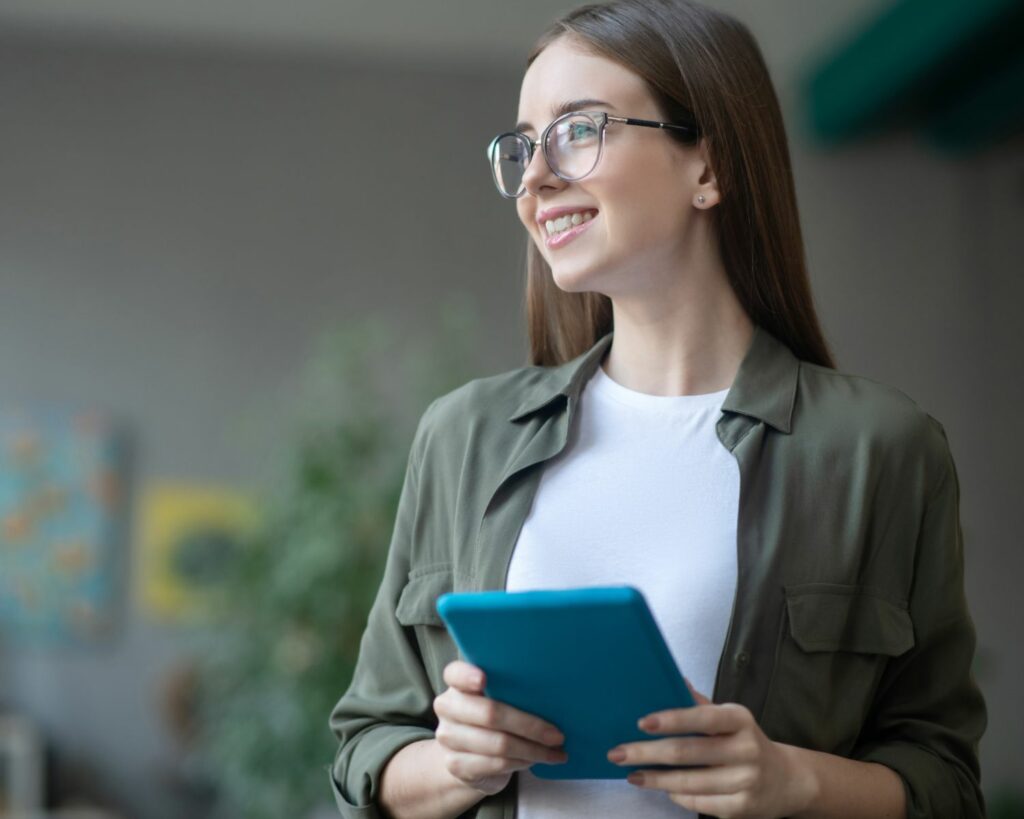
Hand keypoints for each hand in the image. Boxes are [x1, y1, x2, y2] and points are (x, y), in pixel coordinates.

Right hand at [433, 660, 567, 795]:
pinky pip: (497, 764)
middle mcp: (447, 707)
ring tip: (555, 751)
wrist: (465, 755)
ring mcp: (448, 737)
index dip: (468, 675)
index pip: (455, 673)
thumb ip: (509, 688)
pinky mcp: (456, 765)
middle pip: (490, 713)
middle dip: (530, 725)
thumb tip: (553, 691)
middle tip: (557, 734)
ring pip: (499, 743)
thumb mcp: (496, 696)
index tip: (484, 679)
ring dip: (533, 750)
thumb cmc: (490, 717)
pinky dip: (522, 762)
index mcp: (456, 683)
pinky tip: (536, 759)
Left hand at [606, 679, 814, 817]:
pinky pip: (699, 803)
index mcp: (739, 719)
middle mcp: (745, 749)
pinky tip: (662, 790)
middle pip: (687, 752)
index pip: (702, 718)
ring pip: (690, 782)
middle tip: (617, 753)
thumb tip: (671, 679)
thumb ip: (700, 704)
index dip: (671, 720)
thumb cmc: (743, 741)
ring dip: (655, 779)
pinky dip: (677, 796)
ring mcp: (745, 781)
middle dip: (647, 753)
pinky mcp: (742, 808)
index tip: (641, 722)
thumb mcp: (728, 717)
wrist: (786, 780)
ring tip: (632, 775)